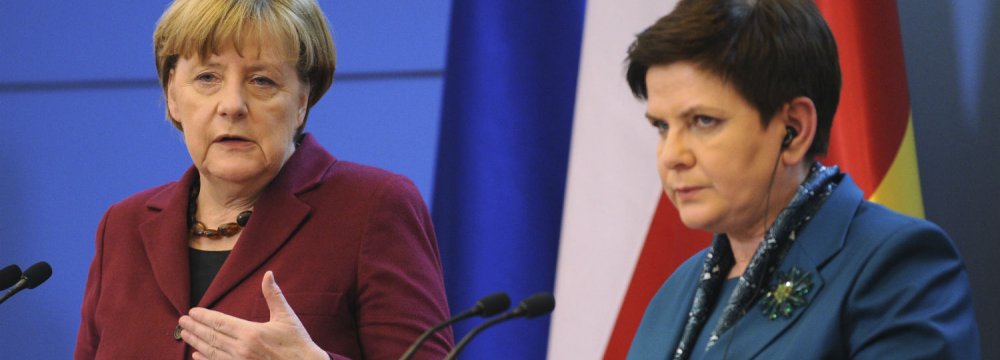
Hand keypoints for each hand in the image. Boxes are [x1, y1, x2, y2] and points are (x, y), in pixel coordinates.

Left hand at [178, 271, 327, 359]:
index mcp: (251, 333)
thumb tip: (268, 274)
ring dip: (196, 342)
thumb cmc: (297, 343)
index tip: (192, 312)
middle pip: (211, 336)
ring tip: (184, 334)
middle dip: (194, 328)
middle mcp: (241, 350)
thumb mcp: (287, 317)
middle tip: (182, 321)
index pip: (220, 322)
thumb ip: (273, 295)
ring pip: (211, 351)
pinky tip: (196, 355)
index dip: (204, 317)